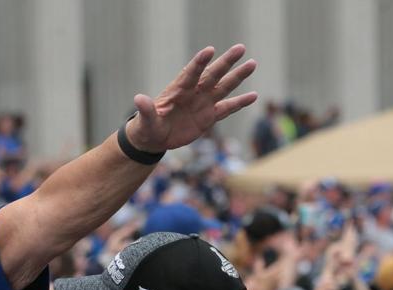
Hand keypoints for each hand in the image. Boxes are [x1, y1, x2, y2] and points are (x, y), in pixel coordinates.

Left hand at [126, 45, 256, 152]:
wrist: (155, 138)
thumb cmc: (147, 127)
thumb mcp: (145, 121)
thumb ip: (146, 110)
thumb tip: (138, 98)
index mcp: (178, 90)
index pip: (190, 73)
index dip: (199, 63)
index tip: (209, 50)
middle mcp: (194, 92)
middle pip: (212, 74)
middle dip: (226, 62)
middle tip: (240, 48)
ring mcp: (203, 103)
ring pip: (223, 87)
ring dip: (238, 76)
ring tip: (252, 63)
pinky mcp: (209, 116)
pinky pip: (227, 108)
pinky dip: (240, 103)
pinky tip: (254, 96)